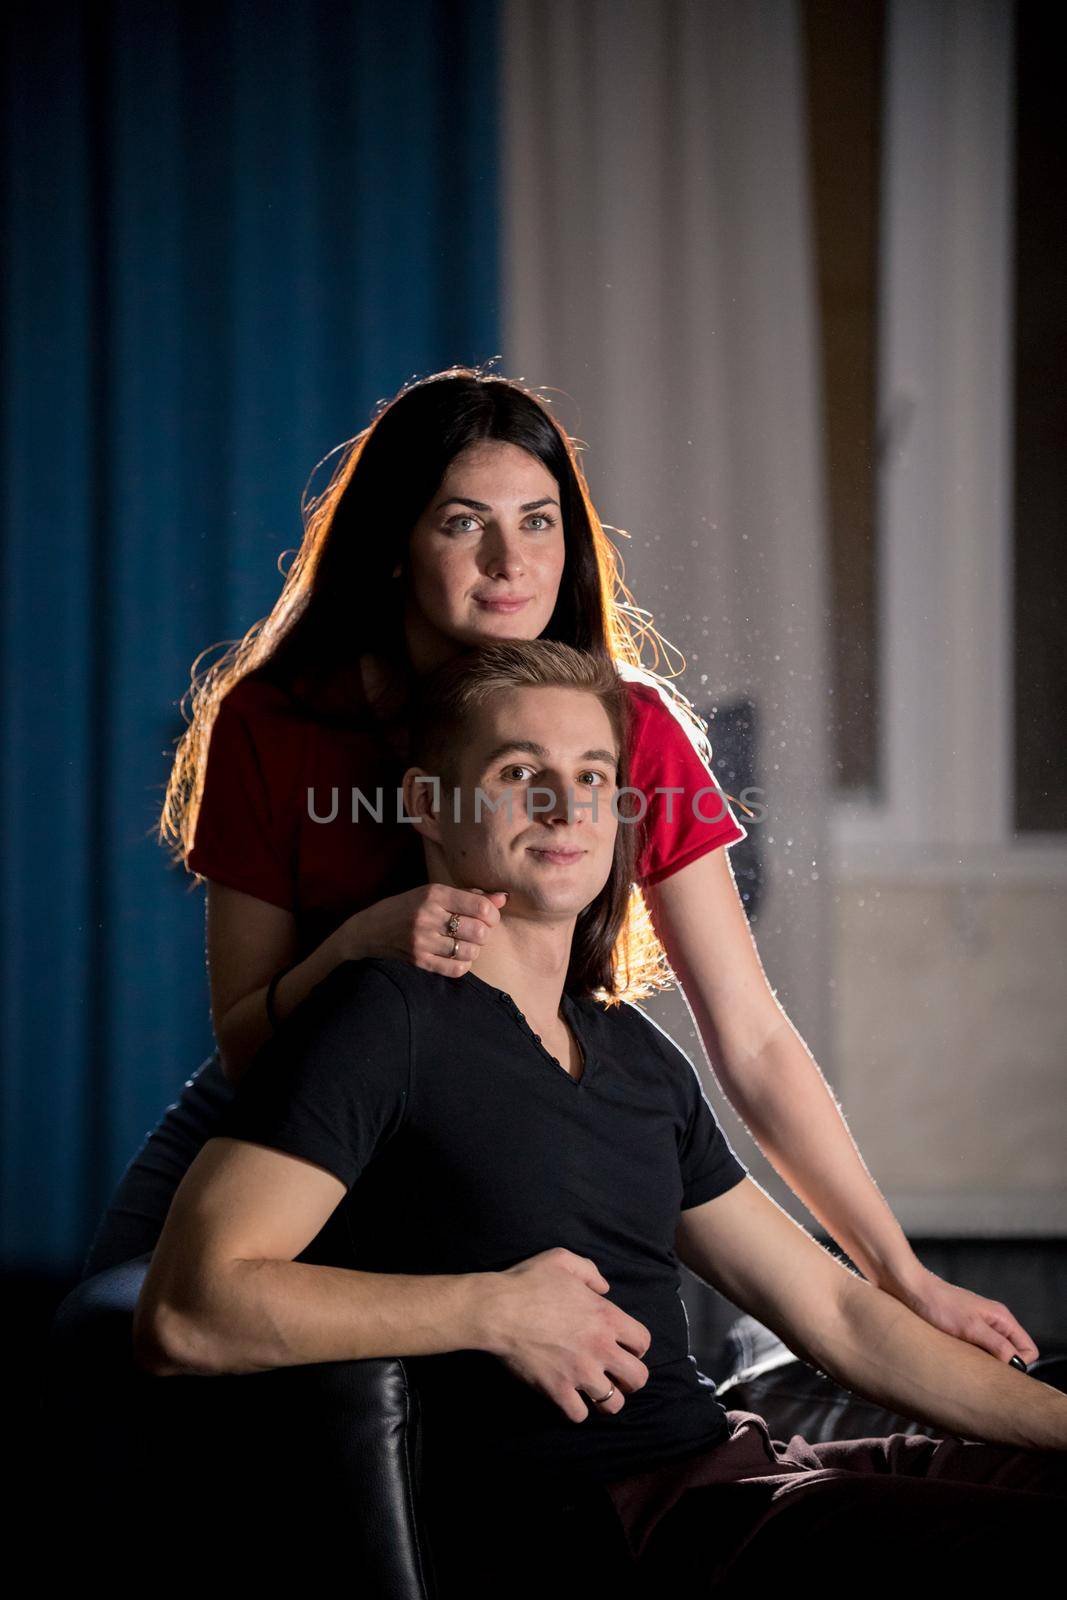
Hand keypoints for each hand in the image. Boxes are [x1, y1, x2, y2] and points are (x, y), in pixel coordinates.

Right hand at [342, 883, 507, 975]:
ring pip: (470, 951)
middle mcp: (428, 916)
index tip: (488, 916)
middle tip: (475, 930)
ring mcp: (422, 941)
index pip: (481, 907)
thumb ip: (470, 895)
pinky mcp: (418, 961)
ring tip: (464, 943)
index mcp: (434, 894)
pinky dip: (463, 964)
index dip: (493, 914)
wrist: (368, 931)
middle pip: (479, 931)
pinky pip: (456, 968)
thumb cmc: (406, 908)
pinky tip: (456, 956)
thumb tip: (503, 898)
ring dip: (473, 949)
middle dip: (484, 933)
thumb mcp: (434, 893)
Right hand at [479, 1247, 651, 1423]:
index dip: (636, 1347)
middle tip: (614, 1374)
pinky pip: (580, 1415)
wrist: (497, 1310)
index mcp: (606, 1316)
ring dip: (605, 1398)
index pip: (643, 1342)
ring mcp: (580, 1373)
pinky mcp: (558, 1391)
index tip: (622, 1348)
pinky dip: (576, 1410)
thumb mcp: (563, 1260)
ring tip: (592, 1391)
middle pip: (638, 1379)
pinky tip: (568, 1398)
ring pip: (613, 1404)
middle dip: (629, 1379)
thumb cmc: (528, 1282)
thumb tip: (604, 1287)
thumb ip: (590, 1271)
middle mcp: (600, 1348)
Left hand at [892, 1262, 1039, 1365]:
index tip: (998, 1369)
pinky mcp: (962, 1330)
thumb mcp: (970, 1327)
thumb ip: (997, 1345)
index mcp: (1002, 1319)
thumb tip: (1017, 1364)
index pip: (1029, 1350)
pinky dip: (970, 1358)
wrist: (909, 1287)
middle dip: (1002, 1367)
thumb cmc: (938, 1304)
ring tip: (966, 1365)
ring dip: (984, 1363)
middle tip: (981, 1372)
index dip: (1019, 1364)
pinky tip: (957, 1359)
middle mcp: (994, 1322)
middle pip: (1012, 1354)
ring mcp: (978, 1326)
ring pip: (994, 1354)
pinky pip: (976, 1351)